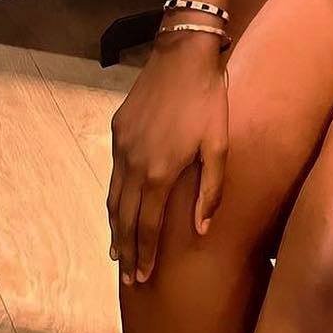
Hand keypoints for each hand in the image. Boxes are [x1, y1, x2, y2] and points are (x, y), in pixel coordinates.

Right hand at [108, 33, 228, 286]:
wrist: (183, 55)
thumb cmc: (207, 99)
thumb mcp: (218, 145)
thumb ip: (210, 190)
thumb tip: (201, 229)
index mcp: (160, 172)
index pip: (148, 226)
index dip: (145, 254)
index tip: (143, 277)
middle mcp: (135, 164)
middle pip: (125, 218)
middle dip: (126, 249)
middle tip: (128, 275)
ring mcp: (122, 146)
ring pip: (114, 197)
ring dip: (115, 227)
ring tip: (117, 250)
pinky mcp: (118, 129)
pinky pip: (114, 172)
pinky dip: (114, 196)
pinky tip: (119, 205)